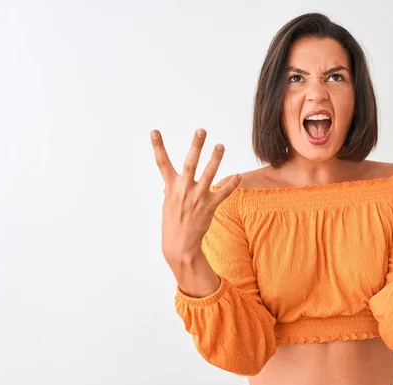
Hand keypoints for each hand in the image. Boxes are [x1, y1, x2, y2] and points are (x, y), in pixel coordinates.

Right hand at [150, 128, 241, 277]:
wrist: (179, 244)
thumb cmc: (173, 222)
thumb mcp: (168, 203)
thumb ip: (173, 188)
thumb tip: (175, 181)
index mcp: (171, 187)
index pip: (162, 163)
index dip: (157, 146)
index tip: (154, 131)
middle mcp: (183, 190)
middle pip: (190, 163)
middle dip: (196, 146)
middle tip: (201, 131)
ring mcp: (197, 198)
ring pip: (209, 174)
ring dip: (216, 159)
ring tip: (221, 145)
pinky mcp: (209, 206)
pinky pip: (223, 193)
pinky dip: (231, 184)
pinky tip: (238, 176)